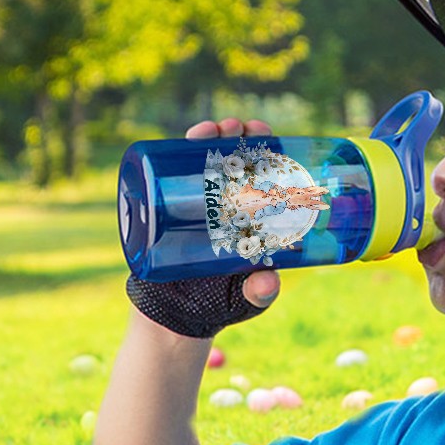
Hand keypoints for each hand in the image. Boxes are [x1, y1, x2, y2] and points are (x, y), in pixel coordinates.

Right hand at [125, 116, 280, 337]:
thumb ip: (259, 293)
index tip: (275, 142)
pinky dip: (180, 153)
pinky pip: (175, 175)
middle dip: (242, 138)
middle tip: (244, 129)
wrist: (175, 315)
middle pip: (238, 162)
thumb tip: (267, 282)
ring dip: (212, 137)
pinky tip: (190, 139)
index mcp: (255, 221)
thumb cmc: (220, 305)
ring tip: (215, 128)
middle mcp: (228, 206)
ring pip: (206, 161)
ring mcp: (198, 204)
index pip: (267, 180)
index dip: (271, 156)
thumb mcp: (246, 300)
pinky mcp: (169, 208)